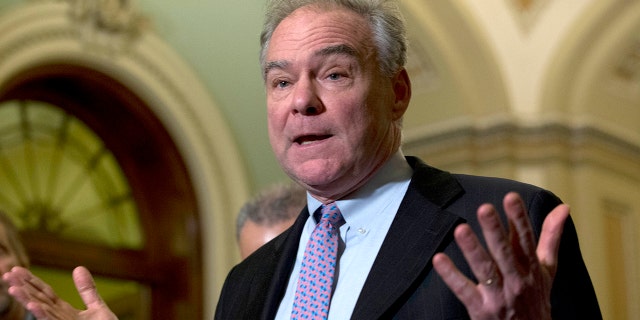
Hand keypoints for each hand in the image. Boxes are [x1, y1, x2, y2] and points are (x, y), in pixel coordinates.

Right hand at [3, 266, 117, 319]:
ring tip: (13, 288)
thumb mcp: (97, 308)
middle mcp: (59, 319)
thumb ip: (87, 290)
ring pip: (41, 312)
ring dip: (27, 301)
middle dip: (23, 288)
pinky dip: (42, 314)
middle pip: (38, 300)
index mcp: (64, 311)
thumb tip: (78, 267)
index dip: (32, 282)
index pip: (45, 294)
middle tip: (7, 274)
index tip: (17, 269)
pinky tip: (33, 306)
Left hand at [432, 192, 568, 319]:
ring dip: (472, 250)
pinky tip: (439, 259)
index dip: (519, 218)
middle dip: (495, 231)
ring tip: (460, 230)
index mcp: (532, 267)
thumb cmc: (536, 298)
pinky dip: (452, 276)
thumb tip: (563, 206)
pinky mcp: (481, 309)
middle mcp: (517, 280)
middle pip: (505, 252)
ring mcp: (499, 296)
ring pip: (485, 270)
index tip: (511, 197)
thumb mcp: (548, 268)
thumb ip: (551, 237)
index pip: (526, 239)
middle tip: (484, 208)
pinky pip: (464, 291)